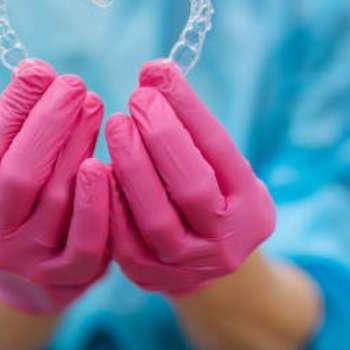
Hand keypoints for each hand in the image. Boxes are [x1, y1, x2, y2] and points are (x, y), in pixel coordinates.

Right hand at [0, 59, 109, 312]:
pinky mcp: (70, 276)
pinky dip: (97, 199)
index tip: (38, 70)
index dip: (11, 108)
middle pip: (20, 173)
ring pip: (56, 198)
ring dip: (78, 145)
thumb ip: (16, 128)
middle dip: (49, 121)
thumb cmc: (24, 204)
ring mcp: (31, 260)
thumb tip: (36, 70)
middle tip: (74, 83)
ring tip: (94, 104)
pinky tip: (106, 161)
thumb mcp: (4, 173)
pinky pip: (87, 238)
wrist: (35, 280)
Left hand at [104, 60, 275, 294]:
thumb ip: (190, 124)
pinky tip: (97, 167)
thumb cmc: (209, 195)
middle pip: (192, 188)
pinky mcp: (150, 277)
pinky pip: (124, 241)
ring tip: (117, 124)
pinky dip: (111, 202)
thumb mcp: (217, 165)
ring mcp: (188, 266)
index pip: (220, 151)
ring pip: (156, 218)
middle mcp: (226, 241)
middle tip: (137, 98)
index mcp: (252, 207)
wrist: (204, 264)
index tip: (160, 73)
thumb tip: (154, 71)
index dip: (188, 109)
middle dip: (162, 137)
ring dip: (132, 166)